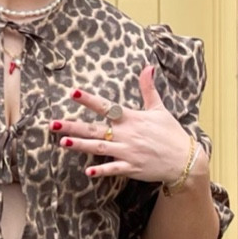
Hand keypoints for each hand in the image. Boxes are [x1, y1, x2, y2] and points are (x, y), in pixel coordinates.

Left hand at [51, 66, 209, 186]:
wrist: (184, 159)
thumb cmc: (170, 133)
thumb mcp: (160, 109)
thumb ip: (148, 89)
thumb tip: (147, 66)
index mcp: (132, 118)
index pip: (107, 107)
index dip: (89, 100)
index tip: (73, 93)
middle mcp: (127, 134)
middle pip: (96, 129)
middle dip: (74, 126)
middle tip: (54, 124)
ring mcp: (128, 152)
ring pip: (99, 148)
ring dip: (81, 146)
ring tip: (62, 143)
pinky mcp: (132, 168)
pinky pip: (113, 169)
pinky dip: (101, 170)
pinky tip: (87, 172)